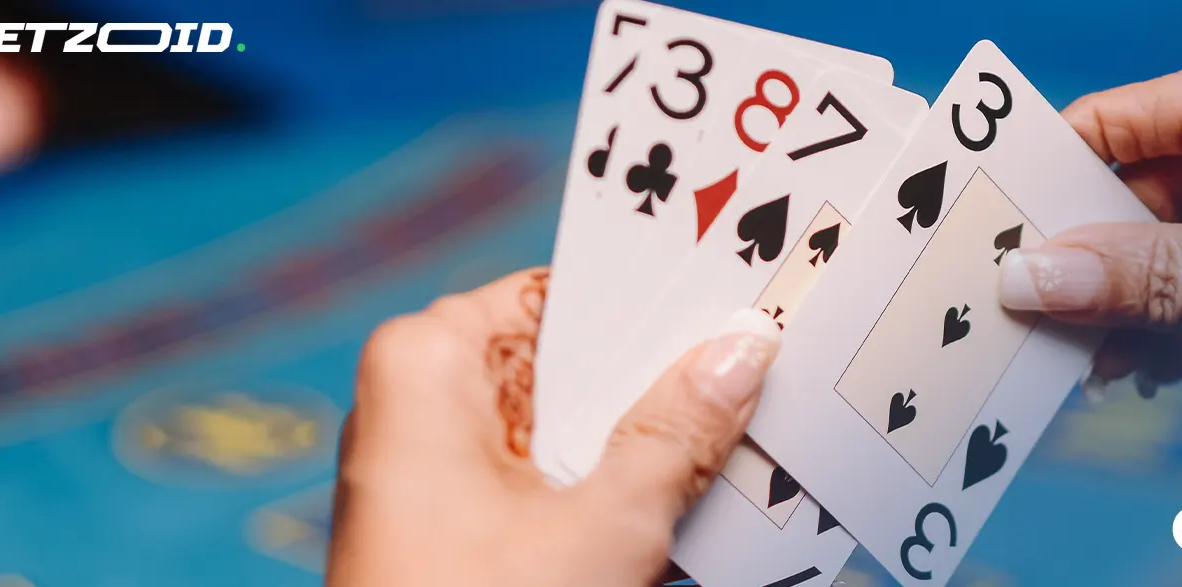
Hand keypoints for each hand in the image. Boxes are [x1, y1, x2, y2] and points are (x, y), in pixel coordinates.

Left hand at [327, 268, 780, 585]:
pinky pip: (558, 485)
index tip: (738, 304)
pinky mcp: (465, 528)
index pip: (569, 296)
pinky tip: (683, 510)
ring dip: (650, 450)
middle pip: (577, 365)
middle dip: (664, 383)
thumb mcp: (605, 525)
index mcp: (429, 360)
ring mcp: (441, 470)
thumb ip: (678, 432)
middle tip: (757, 378)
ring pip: (576, 431)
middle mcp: (424, 402)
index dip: (658, 305)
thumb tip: (738, 354)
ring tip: (735, 451)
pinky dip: (615, 498)